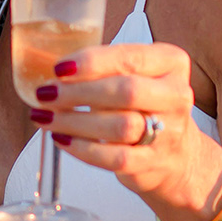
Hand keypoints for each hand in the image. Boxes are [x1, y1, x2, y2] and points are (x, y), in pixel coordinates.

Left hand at [42, 42, 221, 220]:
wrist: (175, 155)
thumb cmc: (143, 105)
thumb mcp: (134, 75)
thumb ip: (102, 68)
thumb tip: (53, 72)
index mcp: (171, 63)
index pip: (130, 58)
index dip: (92, 62)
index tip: (59, 68)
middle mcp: (176, 96)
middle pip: (127, 91)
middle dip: (79, 92)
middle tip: (46, 93)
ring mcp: (169, 132)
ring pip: (121, 126)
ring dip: (75, 121)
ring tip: (45, 117)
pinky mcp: (153, 163)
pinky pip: (115, 158)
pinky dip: (83, 148)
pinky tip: (61, 139)